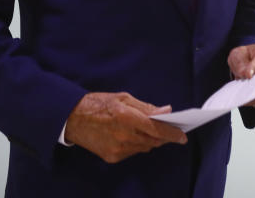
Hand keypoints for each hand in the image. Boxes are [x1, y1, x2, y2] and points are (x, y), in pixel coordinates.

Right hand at [64, 92, 186, 162]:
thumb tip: (165, 111)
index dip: (172, 134)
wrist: (72, 119)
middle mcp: (123, 136)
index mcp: (126, 117)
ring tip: (145, 129)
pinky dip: (136, 145)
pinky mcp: (112, 157)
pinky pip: (132, 153)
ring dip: (149, 140)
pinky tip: (130, 136)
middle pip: (153, 141)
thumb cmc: (97, 104)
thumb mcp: (122, 98)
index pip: (156, 129)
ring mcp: (118, 149)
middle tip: (167, 129)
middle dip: (162, 136)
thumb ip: (145, 107)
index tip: (182, 136)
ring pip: (144, 148)